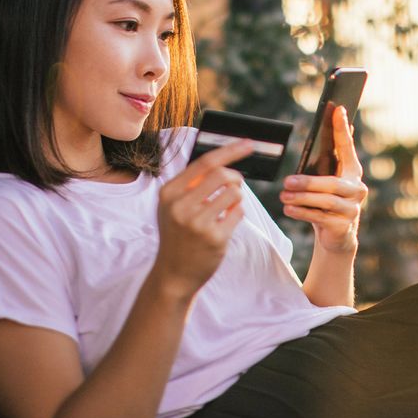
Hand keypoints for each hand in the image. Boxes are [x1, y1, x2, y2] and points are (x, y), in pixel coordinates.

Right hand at [151, 140, 253, 299]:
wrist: (173, 274)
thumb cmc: (178, 235)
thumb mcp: (173, 207)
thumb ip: (191, 184)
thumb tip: (223, 159)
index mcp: (169, 193)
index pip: (204, 163)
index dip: (230, 150)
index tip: (248, 143)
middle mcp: (180, 206)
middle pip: (222, 175)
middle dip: (235, 178)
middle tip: (235, 186)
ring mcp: (197, 223)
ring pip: (234, 193)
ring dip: (237, 198)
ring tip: (226, 209)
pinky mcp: (214, 238)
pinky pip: (239, 213)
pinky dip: (237, 214)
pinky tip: (225, 224)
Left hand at [280, 106, 367, 254]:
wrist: (337, 236)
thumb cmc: (326, 202)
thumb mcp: (325, 181)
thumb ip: (326, 161)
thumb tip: (321, 134)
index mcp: (352, 172)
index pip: (347, 147)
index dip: (342, 128)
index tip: (338, 109)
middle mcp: (357, 188)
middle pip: (331, 183)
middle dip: (307, 182)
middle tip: (286, 181)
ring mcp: (353, 208)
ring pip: (325, 201)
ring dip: (301, 198)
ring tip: (283, 196)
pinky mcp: (344, 225)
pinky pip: (320, 217)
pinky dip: (302, 213)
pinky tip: (289, 210)